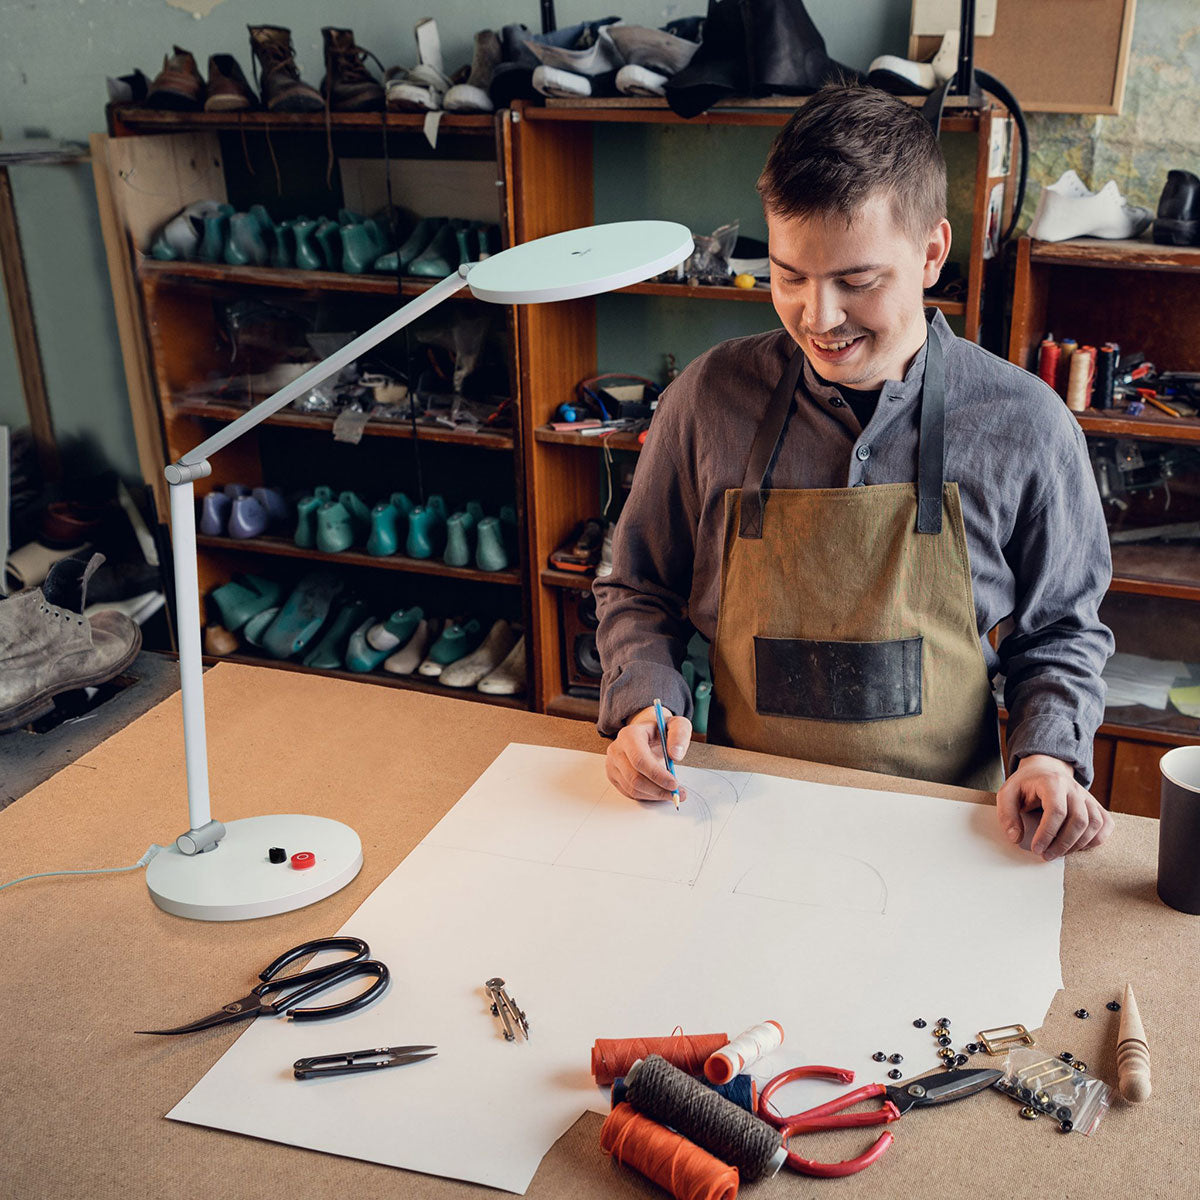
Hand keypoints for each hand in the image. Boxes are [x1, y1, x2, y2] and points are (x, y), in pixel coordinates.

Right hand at [605, 705, 692, 801]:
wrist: (647, 734)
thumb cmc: (660, 731)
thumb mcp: (676, 725)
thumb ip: (679, 736)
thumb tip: (675, 755)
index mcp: (629, 735)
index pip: (639, 760)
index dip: (657, 775)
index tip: (674, 784)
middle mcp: (617, 749)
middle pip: (635, 778)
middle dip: (658, 789)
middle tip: (676, 793)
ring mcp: (612, 764)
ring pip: (632, 788)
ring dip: (654, 795)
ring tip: (671, 793)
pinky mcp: (613, 776)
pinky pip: (630, 793)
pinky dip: (647, 796)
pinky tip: (659, 791)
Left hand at [996, 754, 1113, 859]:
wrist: (1045, 770)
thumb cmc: (1025, 785)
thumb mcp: (1007, 794)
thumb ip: (1007, 815)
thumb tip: (1015, 838)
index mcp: (1051, 783)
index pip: (1056, 810)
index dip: (1047, 833)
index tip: (1036, 848)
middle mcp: (1074, 788)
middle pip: (1079, 820)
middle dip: (1062, 843)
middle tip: (1046, 855)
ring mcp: (1087, 797)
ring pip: (1094, 824)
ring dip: (1078, 844)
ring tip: (1058, 853)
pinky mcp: (1095, 805)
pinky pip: (1105, 824)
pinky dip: (1095, 839)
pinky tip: (1076, 846)